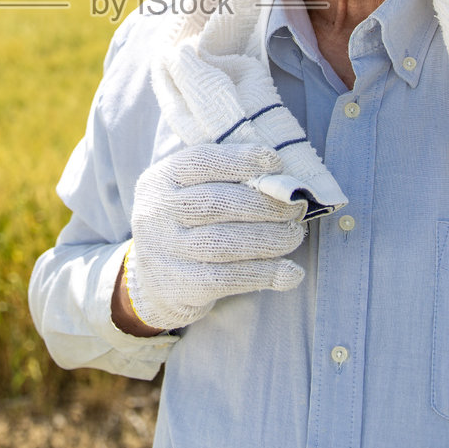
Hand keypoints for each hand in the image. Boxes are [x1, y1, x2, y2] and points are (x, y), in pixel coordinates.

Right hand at [119, 144, 307, 332]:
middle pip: (216, 202)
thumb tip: (280, 174)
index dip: (241, 160)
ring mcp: (165, 251)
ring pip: (224, 242)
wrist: (152, 283)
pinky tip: (290, 273)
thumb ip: (222, 178)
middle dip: (265, 203)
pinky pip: (227, 279)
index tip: (277, 163)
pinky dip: (264, 275)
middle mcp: (156, 213)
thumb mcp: (187, 192)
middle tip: (296, 207)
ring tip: (294, 235)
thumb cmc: (185, 225)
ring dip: (270, 239)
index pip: (200, 161)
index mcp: (160, 179)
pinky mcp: (179, 287)